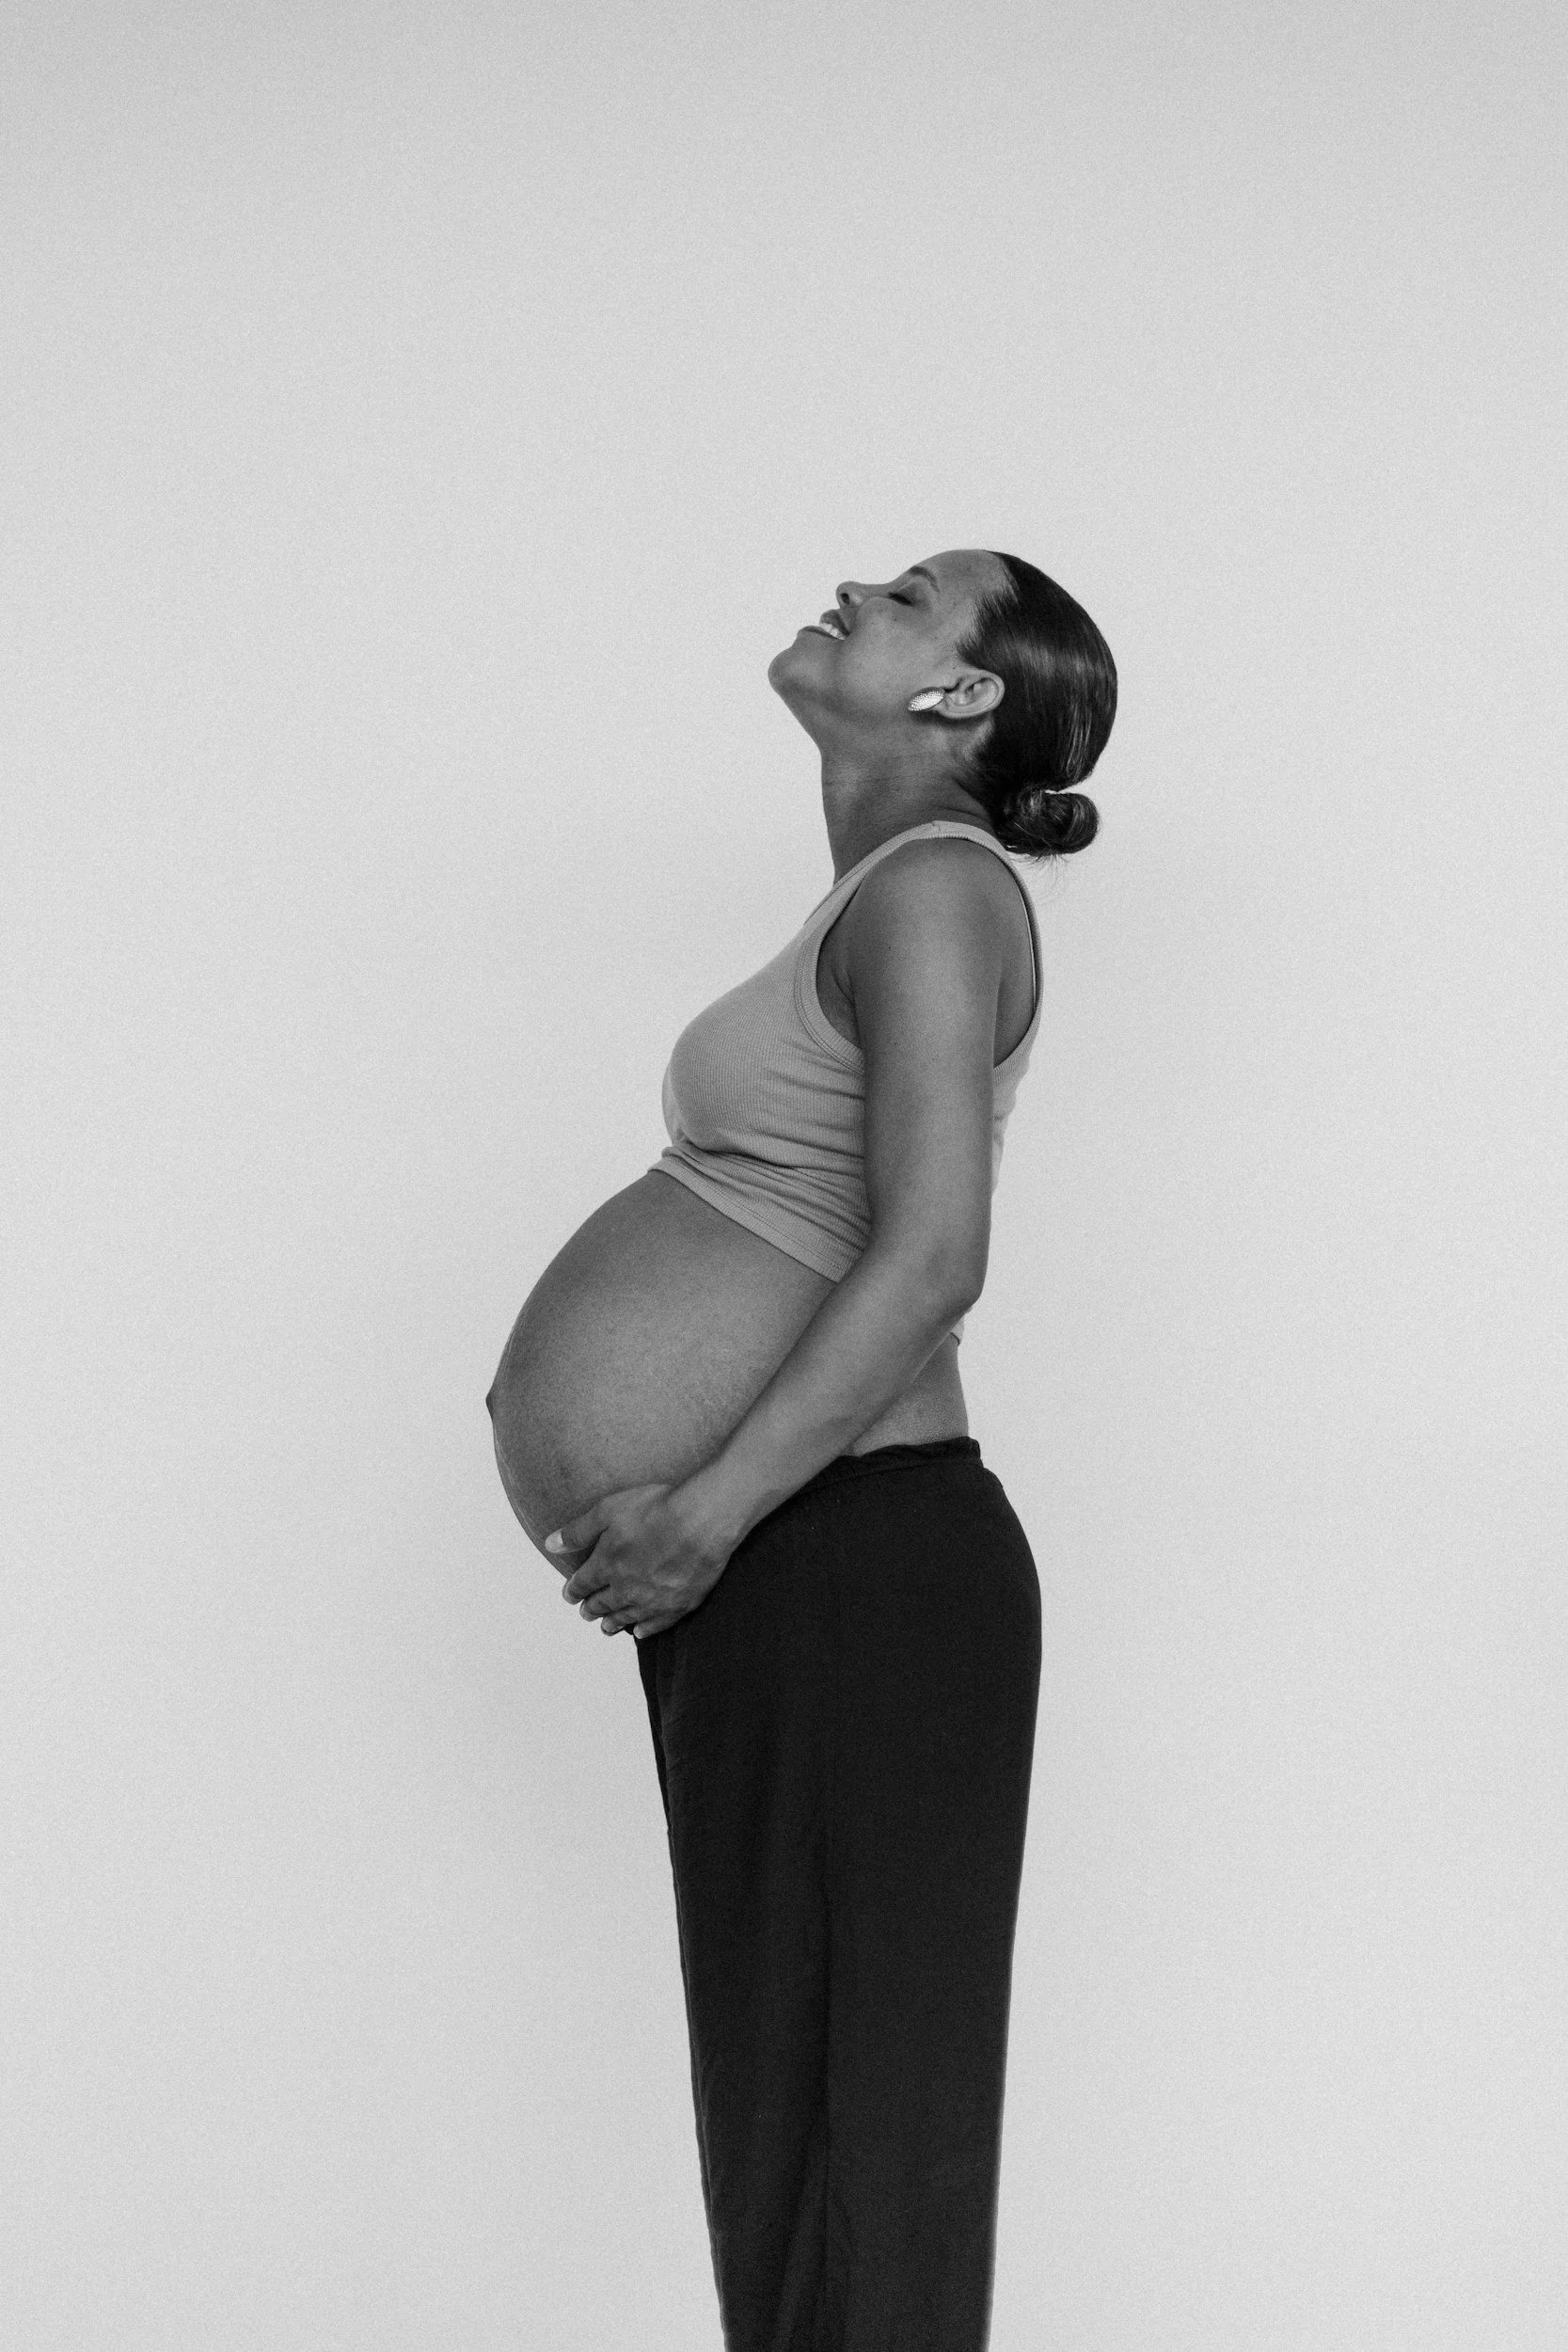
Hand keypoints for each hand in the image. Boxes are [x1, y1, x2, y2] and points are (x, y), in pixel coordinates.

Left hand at [546, 1483, 730, 1641]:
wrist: (701, 1522)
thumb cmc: (656, 1510)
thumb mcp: (608, 1510)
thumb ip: (578, 1531)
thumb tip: (551, 1544)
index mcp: (606, 1565)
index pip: (583, 1583)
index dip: (573, 1589)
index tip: (569, 1595)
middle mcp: (626, 1589)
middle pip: (603, 1604)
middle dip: (591, 1608)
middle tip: (585, 1613)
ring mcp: (653, 1600)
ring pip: (626, 1617)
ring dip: (613, 1623)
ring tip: (606, 1627)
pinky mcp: (679, 1605)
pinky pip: (656, 1624)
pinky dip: (645, 1629)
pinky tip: (640, 1632)